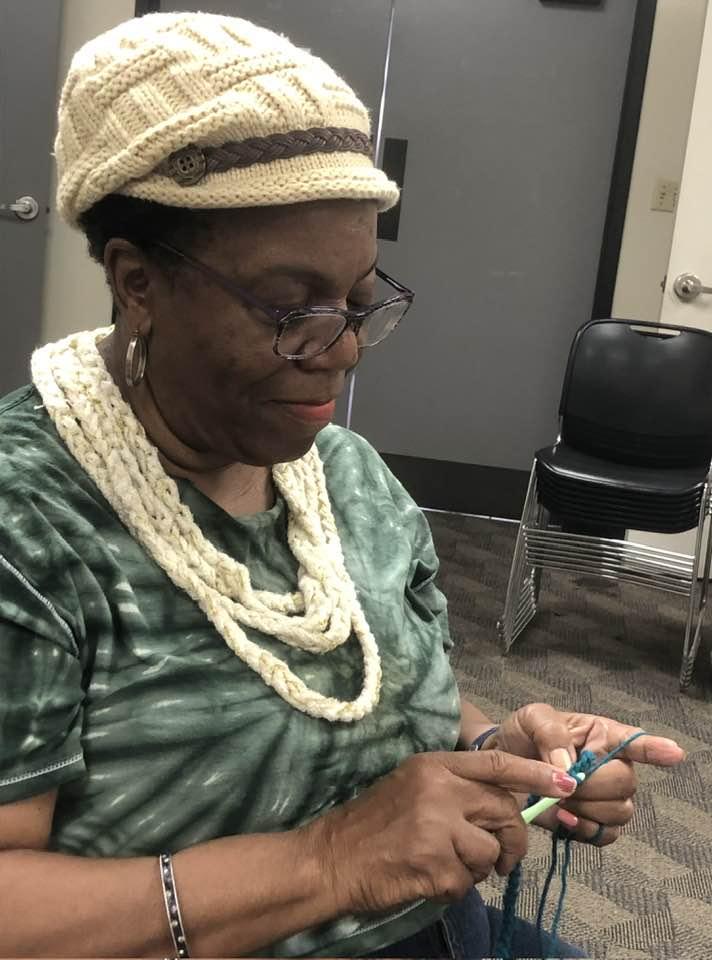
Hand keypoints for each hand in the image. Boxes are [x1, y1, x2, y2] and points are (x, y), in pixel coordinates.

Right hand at [305, 749, 578, 914]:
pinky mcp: (434, 864)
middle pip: (504, 811)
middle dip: (512, 840)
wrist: (332, 858)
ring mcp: (436, 827)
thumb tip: (508, 803)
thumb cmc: (375, 824)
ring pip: (489, 850)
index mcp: (434, 765)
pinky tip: (428, 879)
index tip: (566, 783)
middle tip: (502, 860)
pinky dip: (454, 888)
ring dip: (478, 868)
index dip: (535, 773)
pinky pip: (468, 882)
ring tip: (448, 867)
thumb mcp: (414, 787)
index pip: (497, 763)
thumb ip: (457, 788)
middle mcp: (439, 789)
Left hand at [489, 703, 684, 844]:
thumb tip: (569, 767)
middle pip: (625, 783)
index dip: (655, 749)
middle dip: (590, 785)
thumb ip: (551, 734)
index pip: (636, 741)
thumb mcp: (532, 719)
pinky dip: (582, 829)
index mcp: (602, 734)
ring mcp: (607, 797)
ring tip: (557, 797)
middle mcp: (613, 765)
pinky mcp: (595, 824)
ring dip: (585, 808)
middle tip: (560, 781)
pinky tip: (563, 817)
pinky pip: (604, 835)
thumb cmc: (524, 736)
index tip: (674, 754)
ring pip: (619, 812)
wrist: (503, 766)